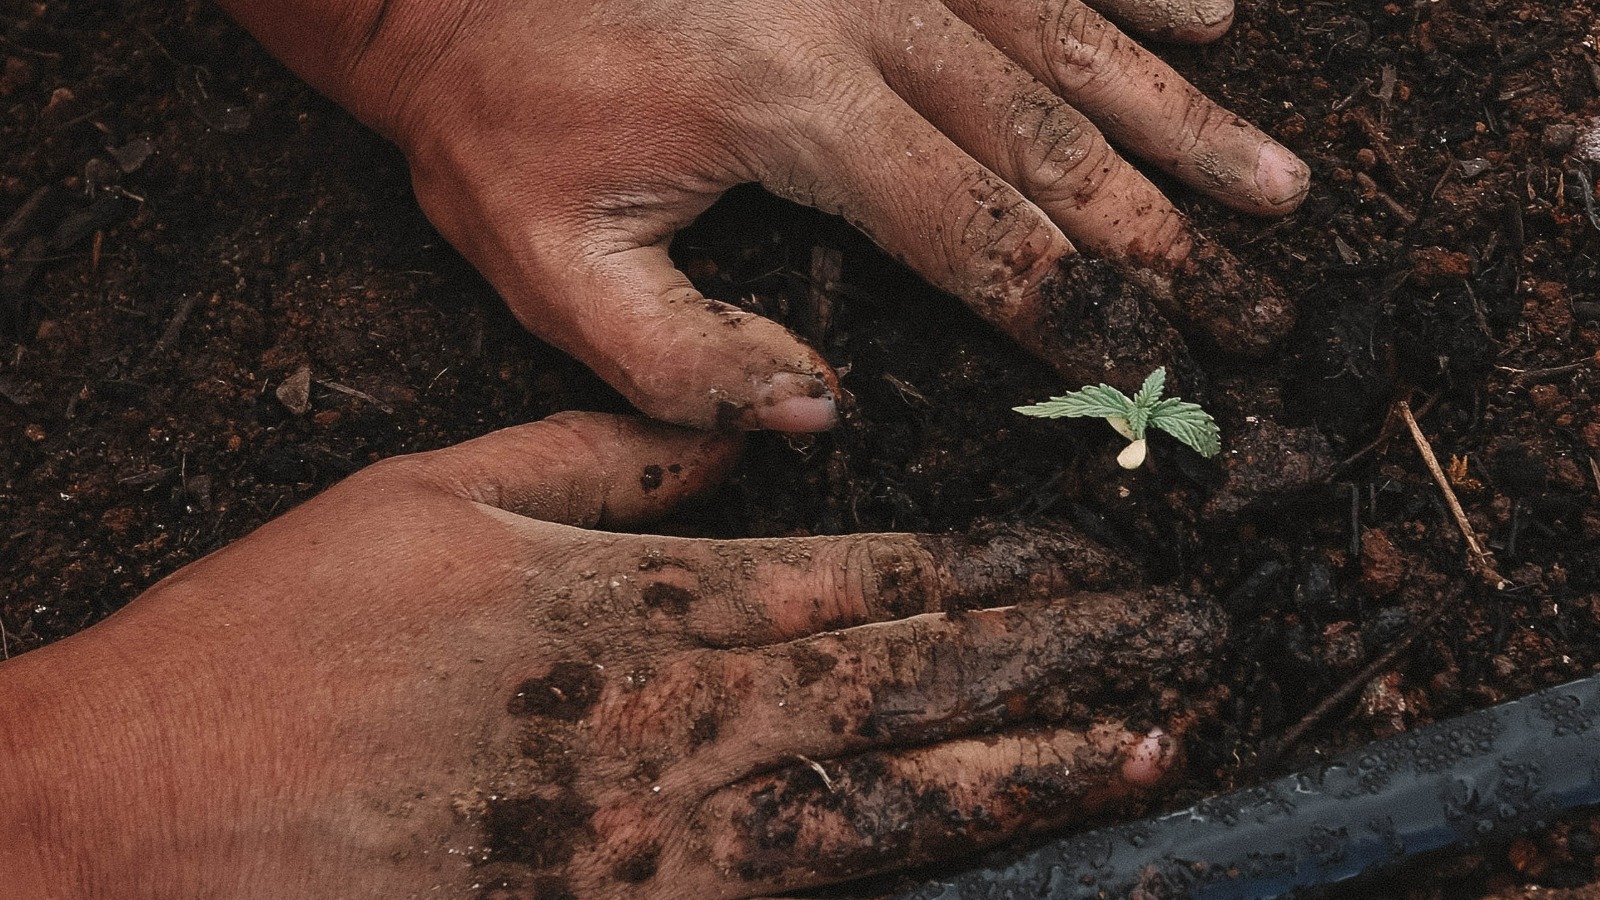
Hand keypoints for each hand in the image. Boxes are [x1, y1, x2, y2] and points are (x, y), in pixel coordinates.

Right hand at [1, 413, 1221, 897]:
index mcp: (629, 606)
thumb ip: (606, 458)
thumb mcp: (433, 494)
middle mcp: (664, 722)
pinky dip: (899, 873)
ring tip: (1143, 750)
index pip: (858, 579)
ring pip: (877, 800)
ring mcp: (650, 842)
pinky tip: (984, 858)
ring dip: (1021, 772)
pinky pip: (790, 896)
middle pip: (901, 684)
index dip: (992, 569)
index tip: (1092, 559)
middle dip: (1054, 661)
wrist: (144, 819)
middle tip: (1181, 644)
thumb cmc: (278, 641)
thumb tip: (745, 436)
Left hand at [221, 0, 1307, 430]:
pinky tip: (1216, 11)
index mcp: (796, 112)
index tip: (1162, 374)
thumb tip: (821, 413)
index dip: (1081, 313)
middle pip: (1058, 144)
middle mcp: (870, 13)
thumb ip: (681, 363)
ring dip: (1184, 119)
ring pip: (1072, 40)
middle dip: (1169, 238)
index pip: (978, 234)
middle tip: (1267, 306)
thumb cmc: (490, 108)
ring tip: (1277, 186)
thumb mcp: (544, 263)